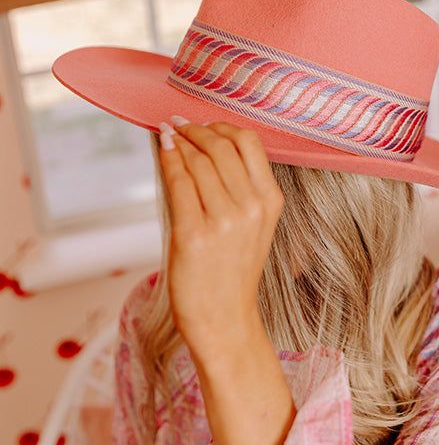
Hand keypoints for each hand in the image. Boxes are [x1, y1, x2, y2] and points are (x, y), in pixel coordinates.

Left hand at [158, 117, 284, 363]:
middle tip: (178, 126)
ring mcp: (223, 222)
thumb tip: (204, 140)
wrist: (224, 319)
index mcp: (270, 201)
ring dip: (179, 142)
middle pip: (220, 146)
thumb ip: (239, 184)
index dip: (221, 126)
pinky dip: (168, 160)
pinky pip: (178, 183)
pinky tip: (162, 151)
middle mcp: (251, 208)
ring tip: (168, 138)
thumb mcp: (252, 223)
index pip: (249, 142)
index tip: (203, 125)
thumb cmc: (233, 270)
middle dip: (195, 130)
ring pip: (198, 161)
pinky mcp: (193, 235)